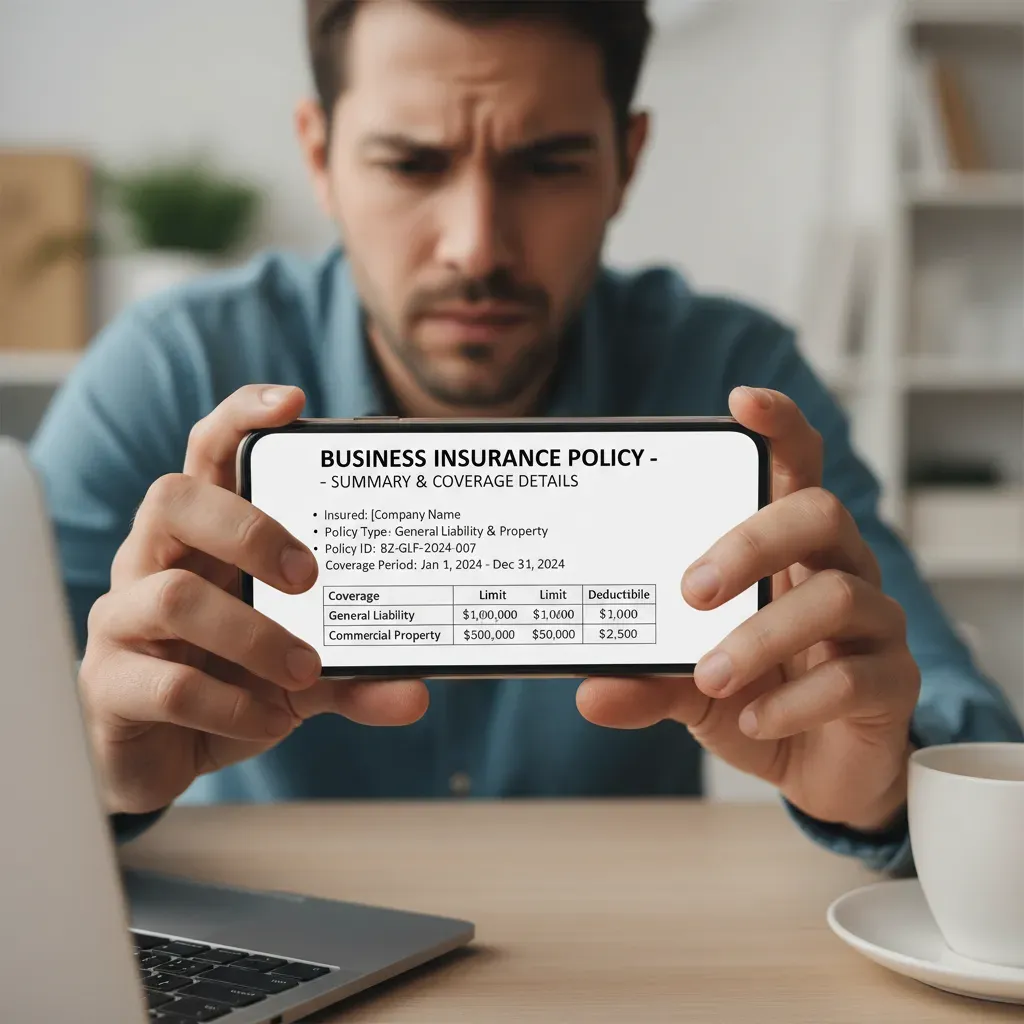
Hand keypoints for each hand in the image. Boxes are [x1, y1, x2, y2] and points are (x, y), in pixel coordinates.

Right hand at [79, 385, 427, 814]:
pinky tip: (267, 720)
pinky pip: (168, 684)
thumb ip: (356, 674)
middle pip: (174, 498)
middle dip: (248, 528)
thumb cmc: (230, 683)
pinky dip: (232, 704)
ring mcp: (123, 620)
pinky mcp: (110, 683)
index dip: (241, 417)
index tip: (294, 403)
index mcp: (204, 538)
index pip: (209, 453)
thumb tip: (417, 692)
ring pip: (170, 595)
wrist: (167, 756)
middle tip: (309, 575)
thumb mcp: (302, 675)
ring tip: (304, 668)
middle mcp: (155, 562)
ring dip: (252, 634)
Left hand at [577, 387, 920, 831]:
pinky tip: (752, 717)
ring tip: (710, 675)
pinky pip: (854, 676)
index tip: (741, 402)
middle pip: (820, 513)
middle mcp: (837, 571)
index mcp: (788, 551)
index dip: (780, 427)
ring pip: (840, 595)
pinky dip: (793, 699)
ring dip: (762, 636)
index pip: (796, 468)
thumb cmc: (756, 697)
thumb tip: (588, 690)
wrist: (818, 770)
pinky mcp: (891, 682)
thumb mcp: (689, 686)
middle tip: (692, 590)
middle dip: (752, 542)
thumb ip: (647, 679)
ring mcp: (873, 625)